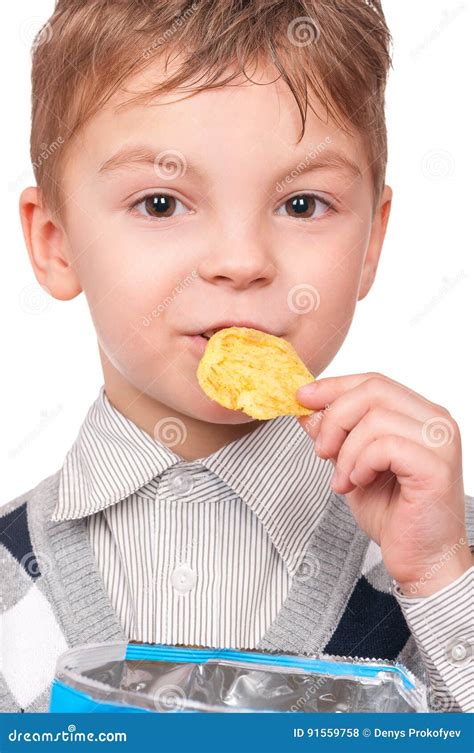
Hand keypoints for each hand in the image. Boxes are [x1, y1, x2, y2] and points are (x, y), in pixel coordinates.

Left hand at [296, 373, 472, 596]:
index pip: (373, 382)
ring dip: (347, 451)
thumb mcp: (351, 466)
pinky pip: (386, 446)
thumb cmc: (394, 515)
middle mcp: (436, 421)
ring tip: (343, 480)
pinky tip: (360, 483)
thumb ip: (335, 436)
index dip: (334, 386)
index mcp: (419, 414)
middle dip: (335, 418)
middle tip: (321, 450)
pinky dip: (362, 463)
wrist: (422, 561)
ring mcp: (440, 441)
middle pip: (373, 390)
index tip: (302, 398)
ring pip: (376, 418)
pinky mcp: (436, 466)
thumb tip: (307, 409)